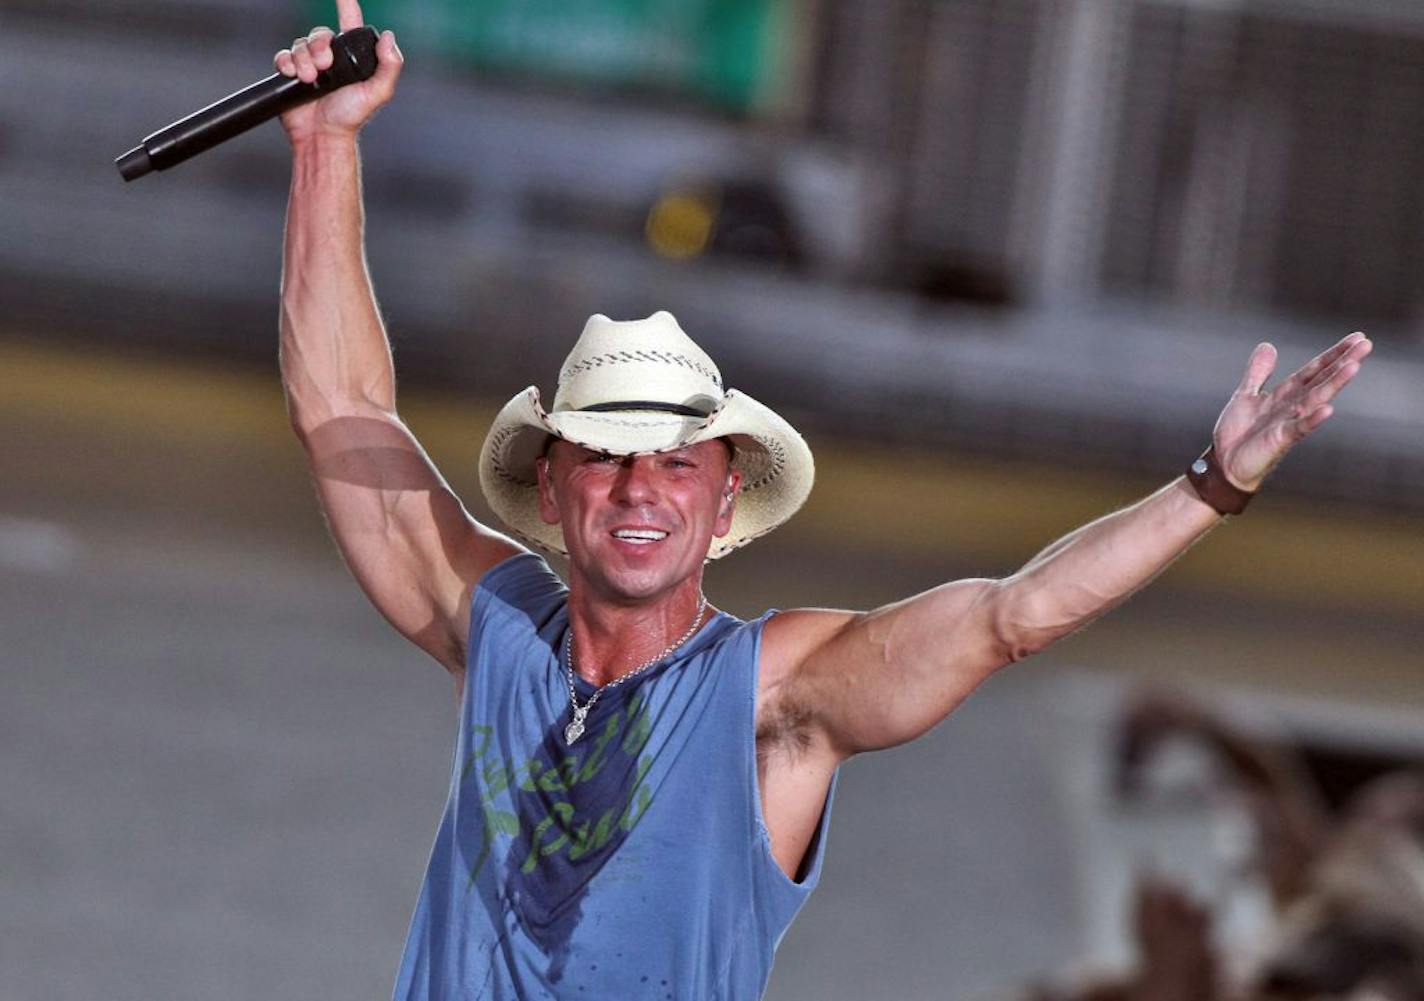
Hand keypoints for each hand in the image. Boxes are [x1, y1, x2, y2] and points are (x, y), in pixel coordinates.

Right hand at [274, 0, 401, 145]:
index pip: (350, 22)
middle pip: (319, 34)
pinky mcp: (291, 74)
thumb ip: (389, 66)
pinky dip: (286, 62)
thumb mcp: (377, 92)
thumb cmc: (350, 117)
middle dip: (318, 46)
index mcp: (352, 58)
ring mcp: (310, 65)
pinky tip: (293, 74)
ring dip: (303, 58)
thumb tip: (389, 37)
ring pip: (300, 44)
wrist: (322, 135)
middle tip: (324, 66)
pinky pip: (283, 56)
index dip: (346, 5)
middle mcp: (331, 58)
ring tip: (309, 79)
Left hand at [1211, 331, 1372, 491]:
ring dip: (1335, 383)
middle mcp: (1293, 406)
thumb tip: (1268, 345)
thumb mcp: (1245, 395)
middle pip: (1322, 380)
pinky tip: (1328, 409)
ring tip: (1354, 366)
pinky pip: (1299, 428)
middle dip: (1342, 363)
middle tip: (1366, 344)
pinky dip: (1312, 419)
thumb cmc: (1238, 433)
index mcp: (1286, 394)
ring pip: (1316, 400)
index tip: (1357, 337)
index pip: (1314, 370)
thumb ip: (1257, 372)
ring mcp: (1289, 422)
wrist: (1225, 463)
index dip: (1333, 354)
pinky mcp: (1280, 440)